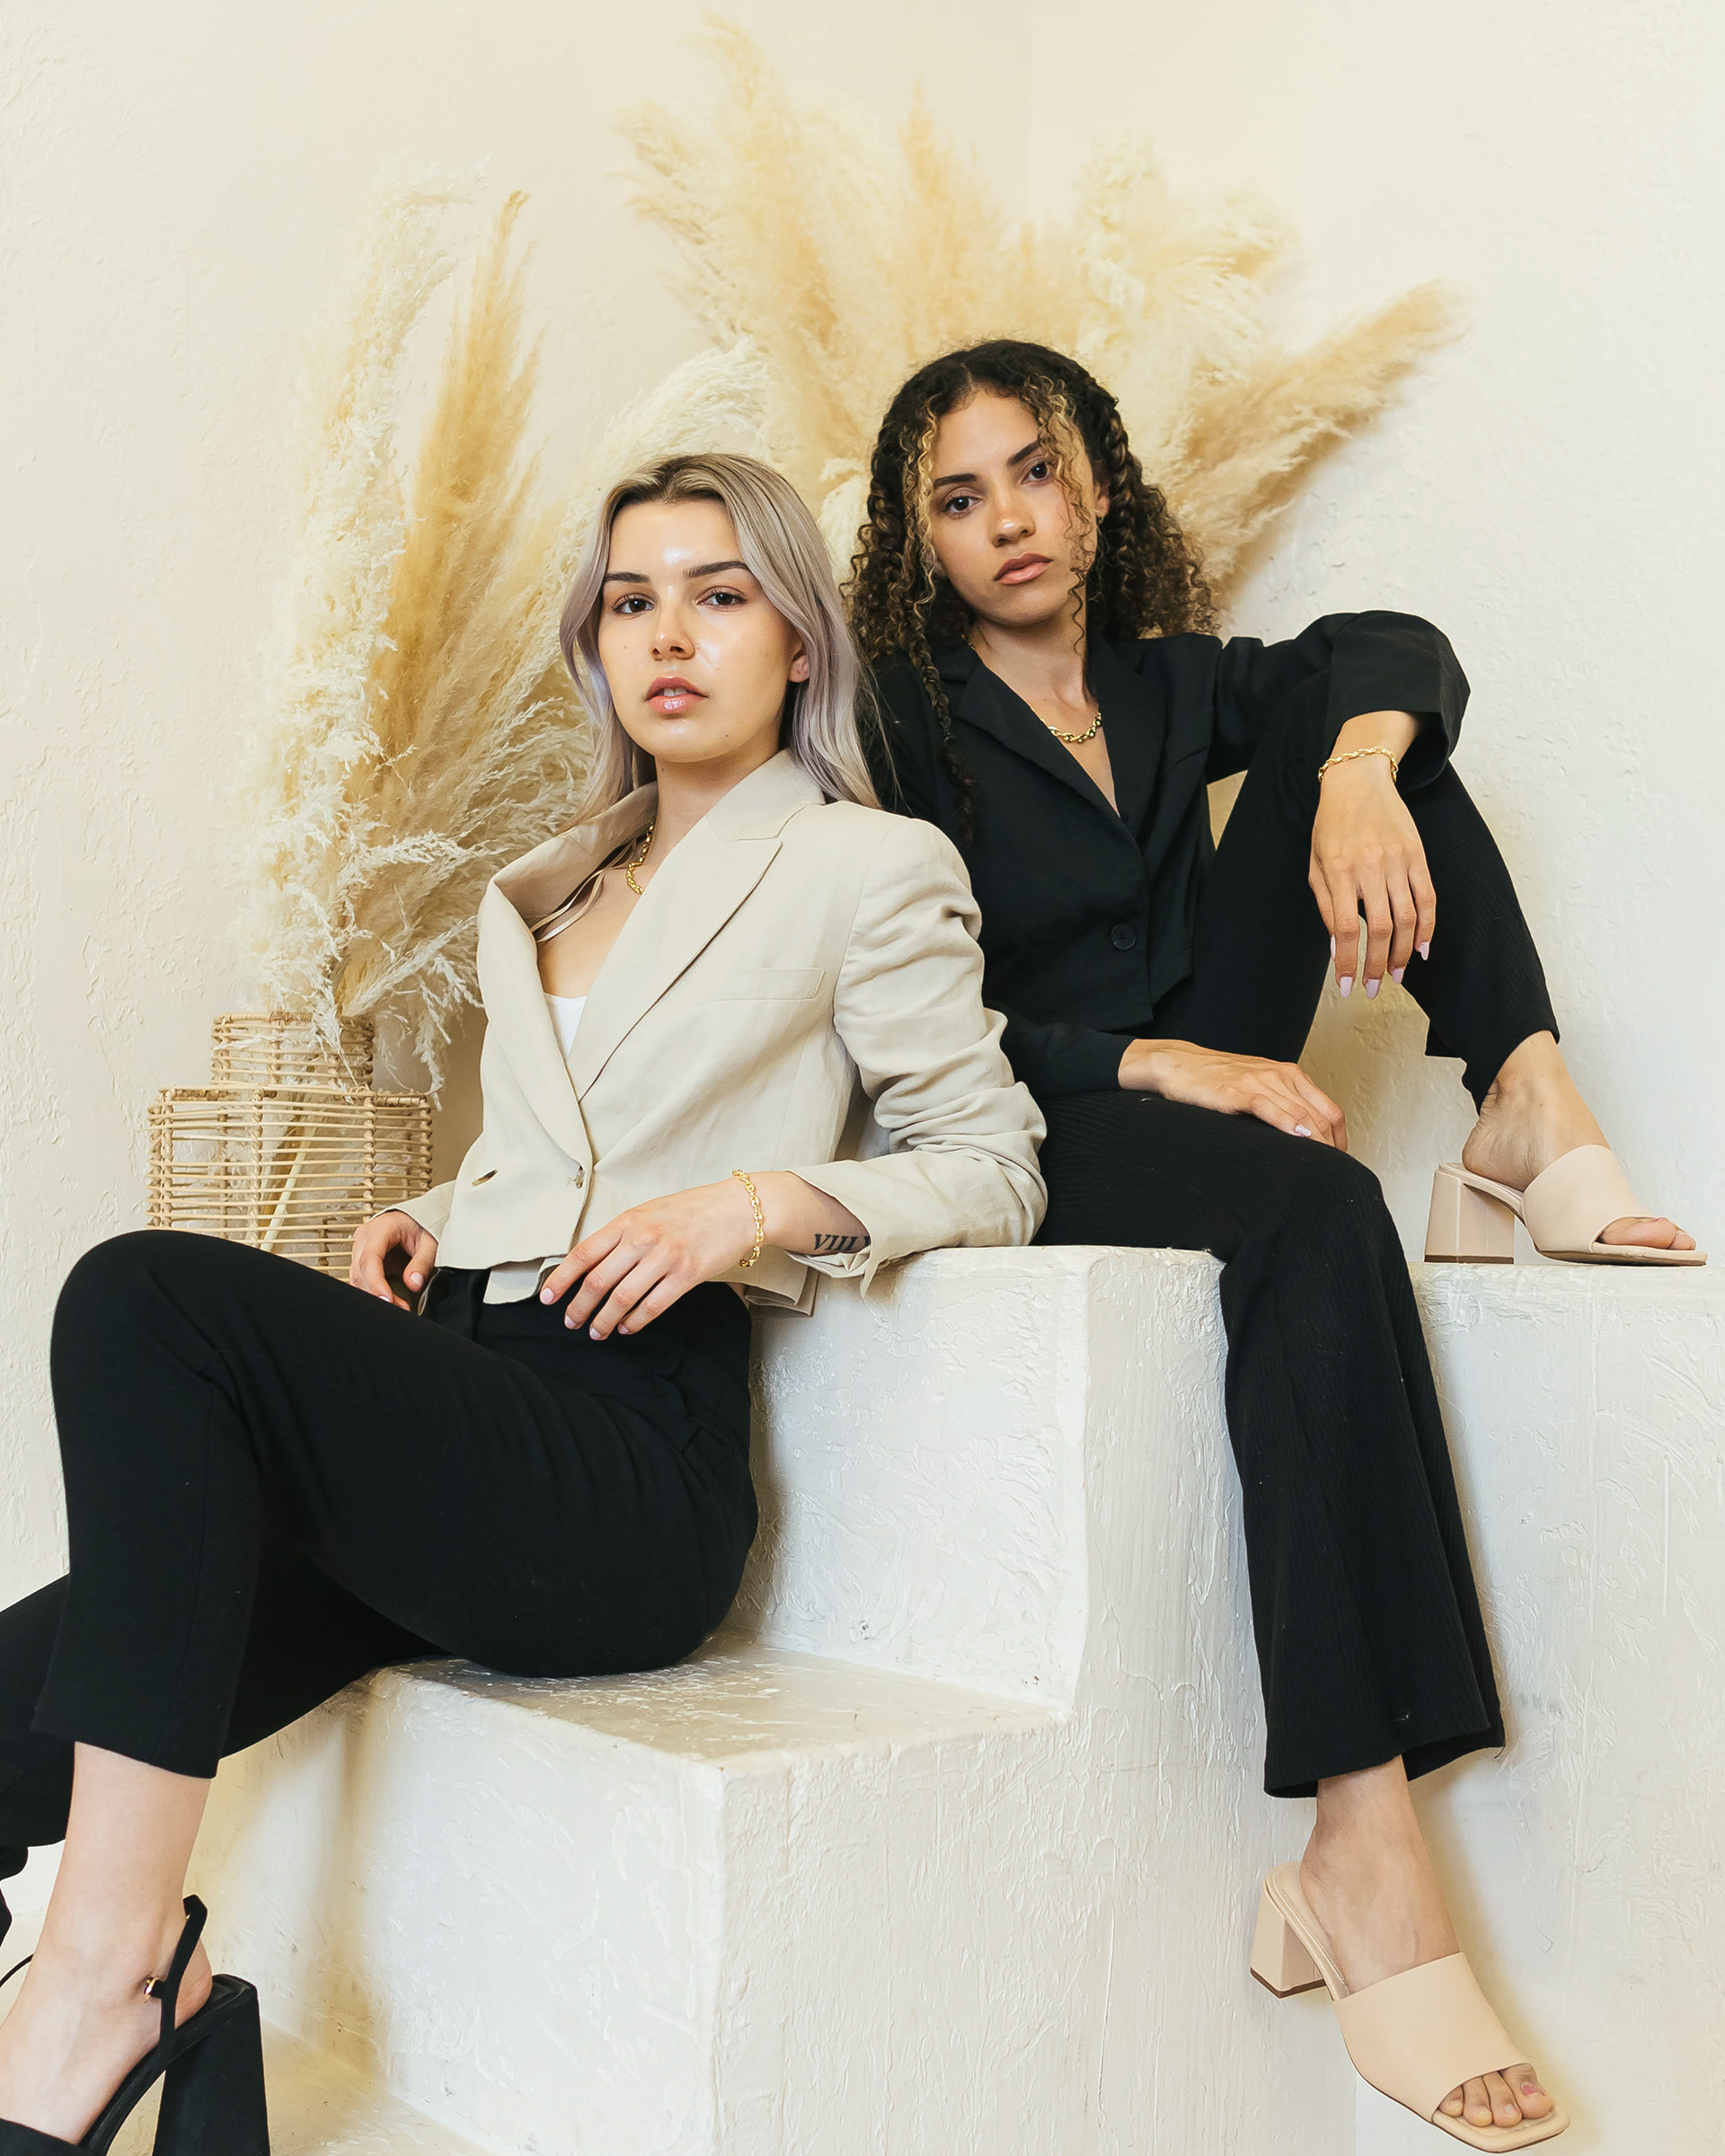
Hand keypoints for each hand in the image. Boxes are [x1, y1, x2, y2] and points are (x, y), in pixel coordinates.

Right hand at [350, 1210, 438, 1307]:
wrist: (418, 1218)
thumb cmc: (422, 1224)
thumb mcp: (430, 1241)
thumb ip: (422, 1262)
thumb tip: (413, 1284)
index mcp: (380, 1228)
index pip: (370, 1259)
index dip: (375, 1283)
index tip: (387, 1300)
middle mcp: (365, 1239)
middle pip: (361, 1272)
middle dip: (378, 1294)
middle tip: (400, 1308)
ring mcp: (361, 1250)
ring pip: (358, 1279)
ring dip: (376, 1296)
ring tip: (400, 1306)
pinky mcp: (364, 1261)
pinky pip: (362, 1280)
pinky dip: (374, 1293)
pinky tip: (390, 1301)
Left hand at [537, 1177, 760, 1338]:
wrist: (738, 1209)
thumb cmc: (692, 1209)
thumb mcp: (649, 1212)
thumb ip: (621, 1235)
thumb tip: (591, 1263)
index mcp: (628, 1221)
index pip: (583, 1253)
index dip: (561, 1279)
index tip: (548, 1298)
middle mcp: (643, 1238)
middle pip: (598, 1281)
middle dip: (579, 1306)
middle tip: (571, 1322)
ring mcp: (665, 1257)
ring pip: (622, 1298)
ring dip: (605, 1320)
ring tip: (597, 1332)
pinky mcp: (687, 1275)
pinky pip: (652, 1306)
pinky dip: (635, 1321)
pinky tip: (627, 1327)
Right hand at [1119, 1038, 1347, 1147]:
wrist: (1179, 1065)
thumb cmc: (1217, 1079)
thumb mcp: (1258, 1086)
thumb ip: (1283, 1103)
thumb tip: (1304, 1134)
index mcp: (1290, 1075)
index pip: (1329, 1110)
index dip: (1340, 1139)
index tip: (1340, 1162)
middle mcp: (1280, 1075)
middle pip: (1320, 1115)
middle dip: (1332, 1147)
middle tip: (1335, 1172)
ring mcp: (1259, 1082)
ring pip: (1300, 1114)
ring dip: (1317, 1142)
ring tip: (1325, 1166)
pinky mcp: (1238, 1091)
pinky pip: (1269, 1108)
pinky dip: (1287, 1124)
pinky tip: (1298, 1139)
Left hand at [1309, 754, 1434, 997]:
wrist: (1358, 781)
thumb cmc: (1331, 826)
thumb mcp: (1315, 864)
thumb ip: (1326, 906)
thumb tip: (1337, 947)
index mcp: (1339, 871)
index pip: (1347, 929)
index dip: (1348, 962)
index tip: (1348, 986)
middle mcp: (1370, 867)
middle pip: (1382, 929)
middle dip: (1379, 965)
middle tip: (1375, 988)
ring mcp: (1397, 860)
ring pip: (1408, 918)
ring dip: (1405, 953)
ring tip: (1398, 974)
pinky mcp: (1417, 855)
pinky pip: (1428, 898)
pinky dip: (1428, 927)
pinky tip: (1423, 948)